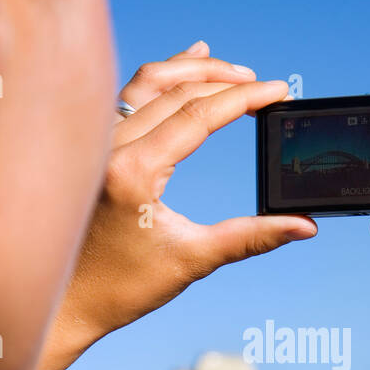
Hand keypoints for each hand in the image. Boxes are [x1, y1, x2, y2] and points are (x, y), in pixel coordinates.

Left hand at [55, 41, 316, 346]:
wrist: (65, 303)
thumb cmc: (121, 288)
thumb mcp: (193, 261)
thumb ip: (252, 238)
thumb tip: (304, 227)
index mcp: (133, 171)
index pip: (199, 115)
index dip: (245, 98)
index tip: (279, 90)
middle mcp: (109, 147)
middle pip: (178, 92)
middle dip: (226, 82)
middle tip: (265, 85)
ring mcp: (95, 144)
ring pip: (149, 83)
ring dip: (193, 72)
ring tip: (233, 69)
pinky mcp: (91, 148)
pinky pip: (128, 96)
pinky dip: (160, 78)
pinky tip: (185, 67)